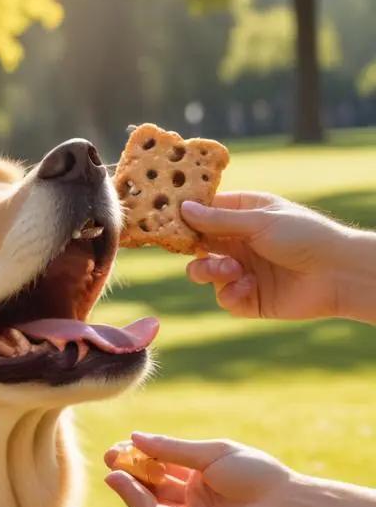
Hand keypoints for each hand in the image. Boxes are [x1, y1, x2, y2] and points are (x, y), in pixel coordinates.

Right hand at [104, 434, 293, 506]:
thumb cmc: (255, 473)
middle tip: (110, 456)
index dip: (139, 458)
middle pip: (151, 488)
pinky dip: (138, 503)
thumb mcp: (209, 454)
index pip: (160, 468)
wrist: (284, 503)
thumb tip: (135, 438)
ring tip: (113, 469)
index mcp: (200, 479)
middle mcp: (193, 502)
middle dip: (129, 473)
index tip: (120, 446)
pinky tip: (125, 483)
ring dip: (129, 488)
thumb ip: (171, 450)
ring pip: (150, 506)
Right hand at [181, 192, 351, 319]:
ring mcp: (244, 270)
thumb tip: (183, 208)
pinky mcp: (250, 298)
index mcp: (245, 214)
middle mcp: (241, 242)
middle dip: (193, 248)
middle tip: (196, 251)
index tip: (170, 220)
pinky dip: (231, 294)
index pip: (206, 212)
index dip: (187, 216)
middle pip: (200, 244)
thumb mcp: (259, 221)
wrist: (336, 274)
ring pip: (206, 272)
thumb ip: (219, 220)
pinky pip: (225, 298)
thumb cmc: (304, 236)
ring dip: (211, 272)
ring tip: (229, 271)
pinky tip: (248, 287)